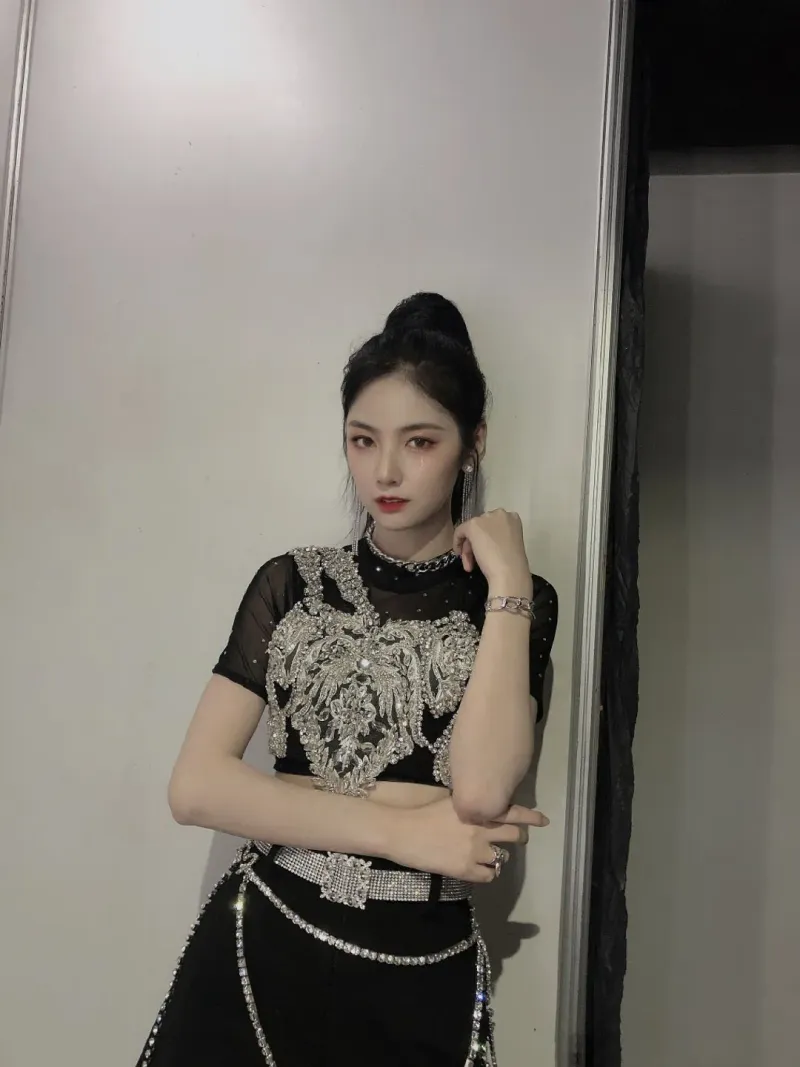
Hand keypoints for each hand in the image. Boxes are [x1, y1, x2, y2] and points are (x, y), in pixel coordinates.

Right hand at [391, 797, 548, 883]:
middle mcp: (482, 830)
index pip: (513, 813)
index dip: (531, 817)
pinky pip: (489, 876)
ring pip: (502, 858)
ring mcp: (476, 851)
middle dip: (518, 839)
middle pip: (514, 836)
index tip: (544, 821)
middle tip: (514, 841)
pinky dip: (485, 873)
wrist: (403, 832)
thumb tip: (481, 810)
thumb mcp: (450, 803)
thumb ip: (470, 807)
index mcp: (478, 811)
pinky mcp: (467, 869)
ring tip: (485, 856)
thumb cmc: (422, 814)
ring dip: (497, 857)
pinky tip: (474, 869)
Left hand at [453, 509, 531, 591]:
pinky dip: (457, 541)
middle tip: (475, 562)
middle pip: (482, 527)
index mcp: (513, 518)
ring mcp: (486, 518)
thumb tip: (485, 543)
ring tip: (470, 566)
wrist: (510, 572)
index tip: (486, 552)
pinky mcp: (473, 525)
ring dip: (469, 548)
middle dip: (477, 544)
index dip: (488, 538)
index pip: (493, 525)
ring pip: (472, 531)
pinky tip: (459, 553)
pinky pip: (460, 530)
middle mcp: (500, 513)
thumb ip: (498, 538)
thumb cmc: (512, 564)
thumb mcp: (508, 545)